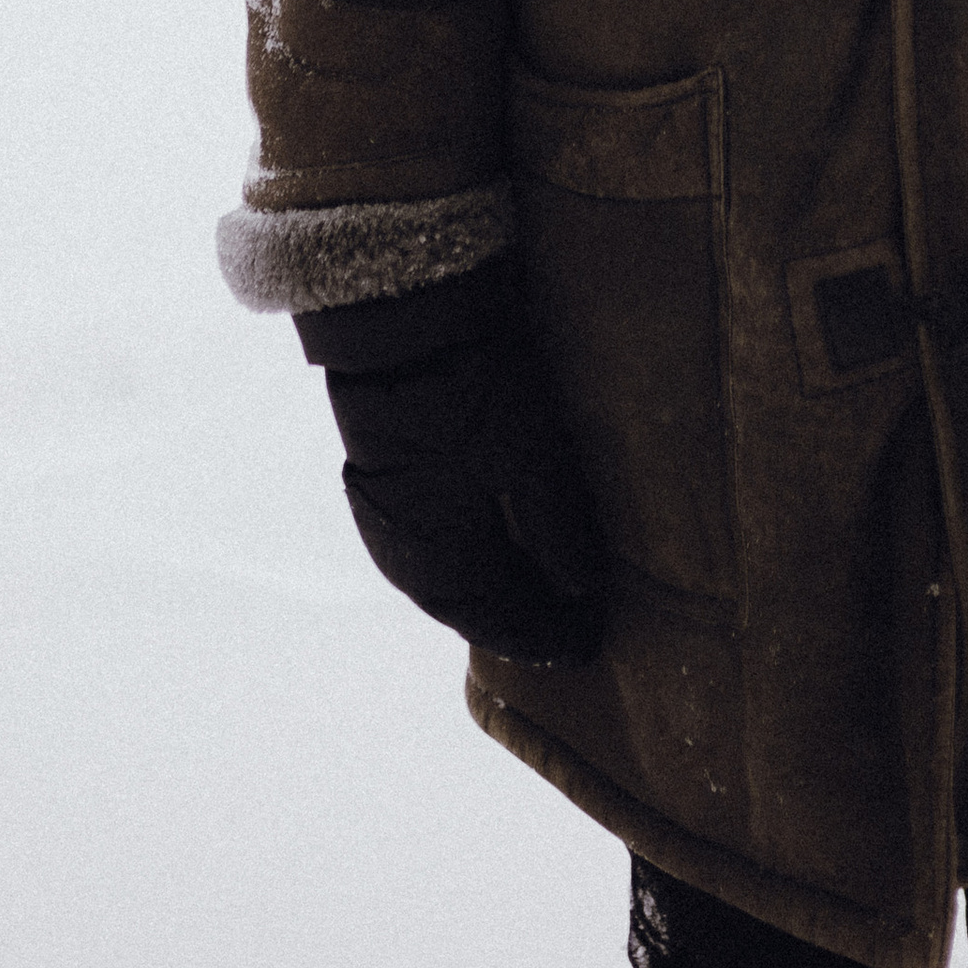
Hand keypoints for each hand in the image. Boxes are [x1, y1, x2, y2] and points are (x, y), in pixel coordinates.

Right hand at [298, 257, 609, 663]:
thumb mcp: (533, 460)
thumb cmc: (473, 392)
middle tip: (565, 629)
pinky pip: (425, 549)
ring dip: (488, 592)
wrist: (398, 322)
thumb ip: (559, 533)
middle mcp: (404, 558)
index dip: (549, 639)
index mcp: (443, 565)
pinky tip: (483, 547)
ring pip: (445, 581)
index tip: (590, 645)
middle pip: (470, 609)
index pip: (504, 623)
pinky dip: (462, 561)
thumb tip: (581, 594)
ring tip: (531, 593)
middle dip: (518, 621)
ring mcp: (383, 522)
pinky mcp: (377, 485)